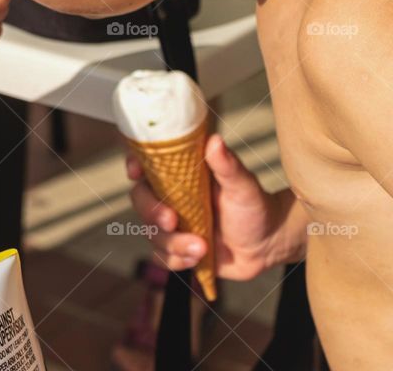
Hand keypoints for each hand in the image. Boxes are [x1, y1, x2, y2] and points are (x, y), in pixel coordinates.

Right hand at [129, 134, 302, 279]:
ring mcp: (172, 225)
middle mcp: (170, 198)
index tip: (136, 172)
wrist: (268, 244)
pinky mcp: (176, 249)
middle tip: (172, 221)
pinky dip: (177, 260)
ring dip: (173, 244)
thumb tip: (215, 141)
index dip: (134, 165)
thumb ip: (228, 166)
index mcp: (181, 177)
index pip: (147, 165)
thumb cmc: (256, 207)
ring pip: (151, 233)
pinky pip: (161, 257)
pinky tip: (197, 258)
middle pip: (140, 201)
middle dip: (152, 213)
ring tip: (202, 248)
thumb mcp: (243, 186)